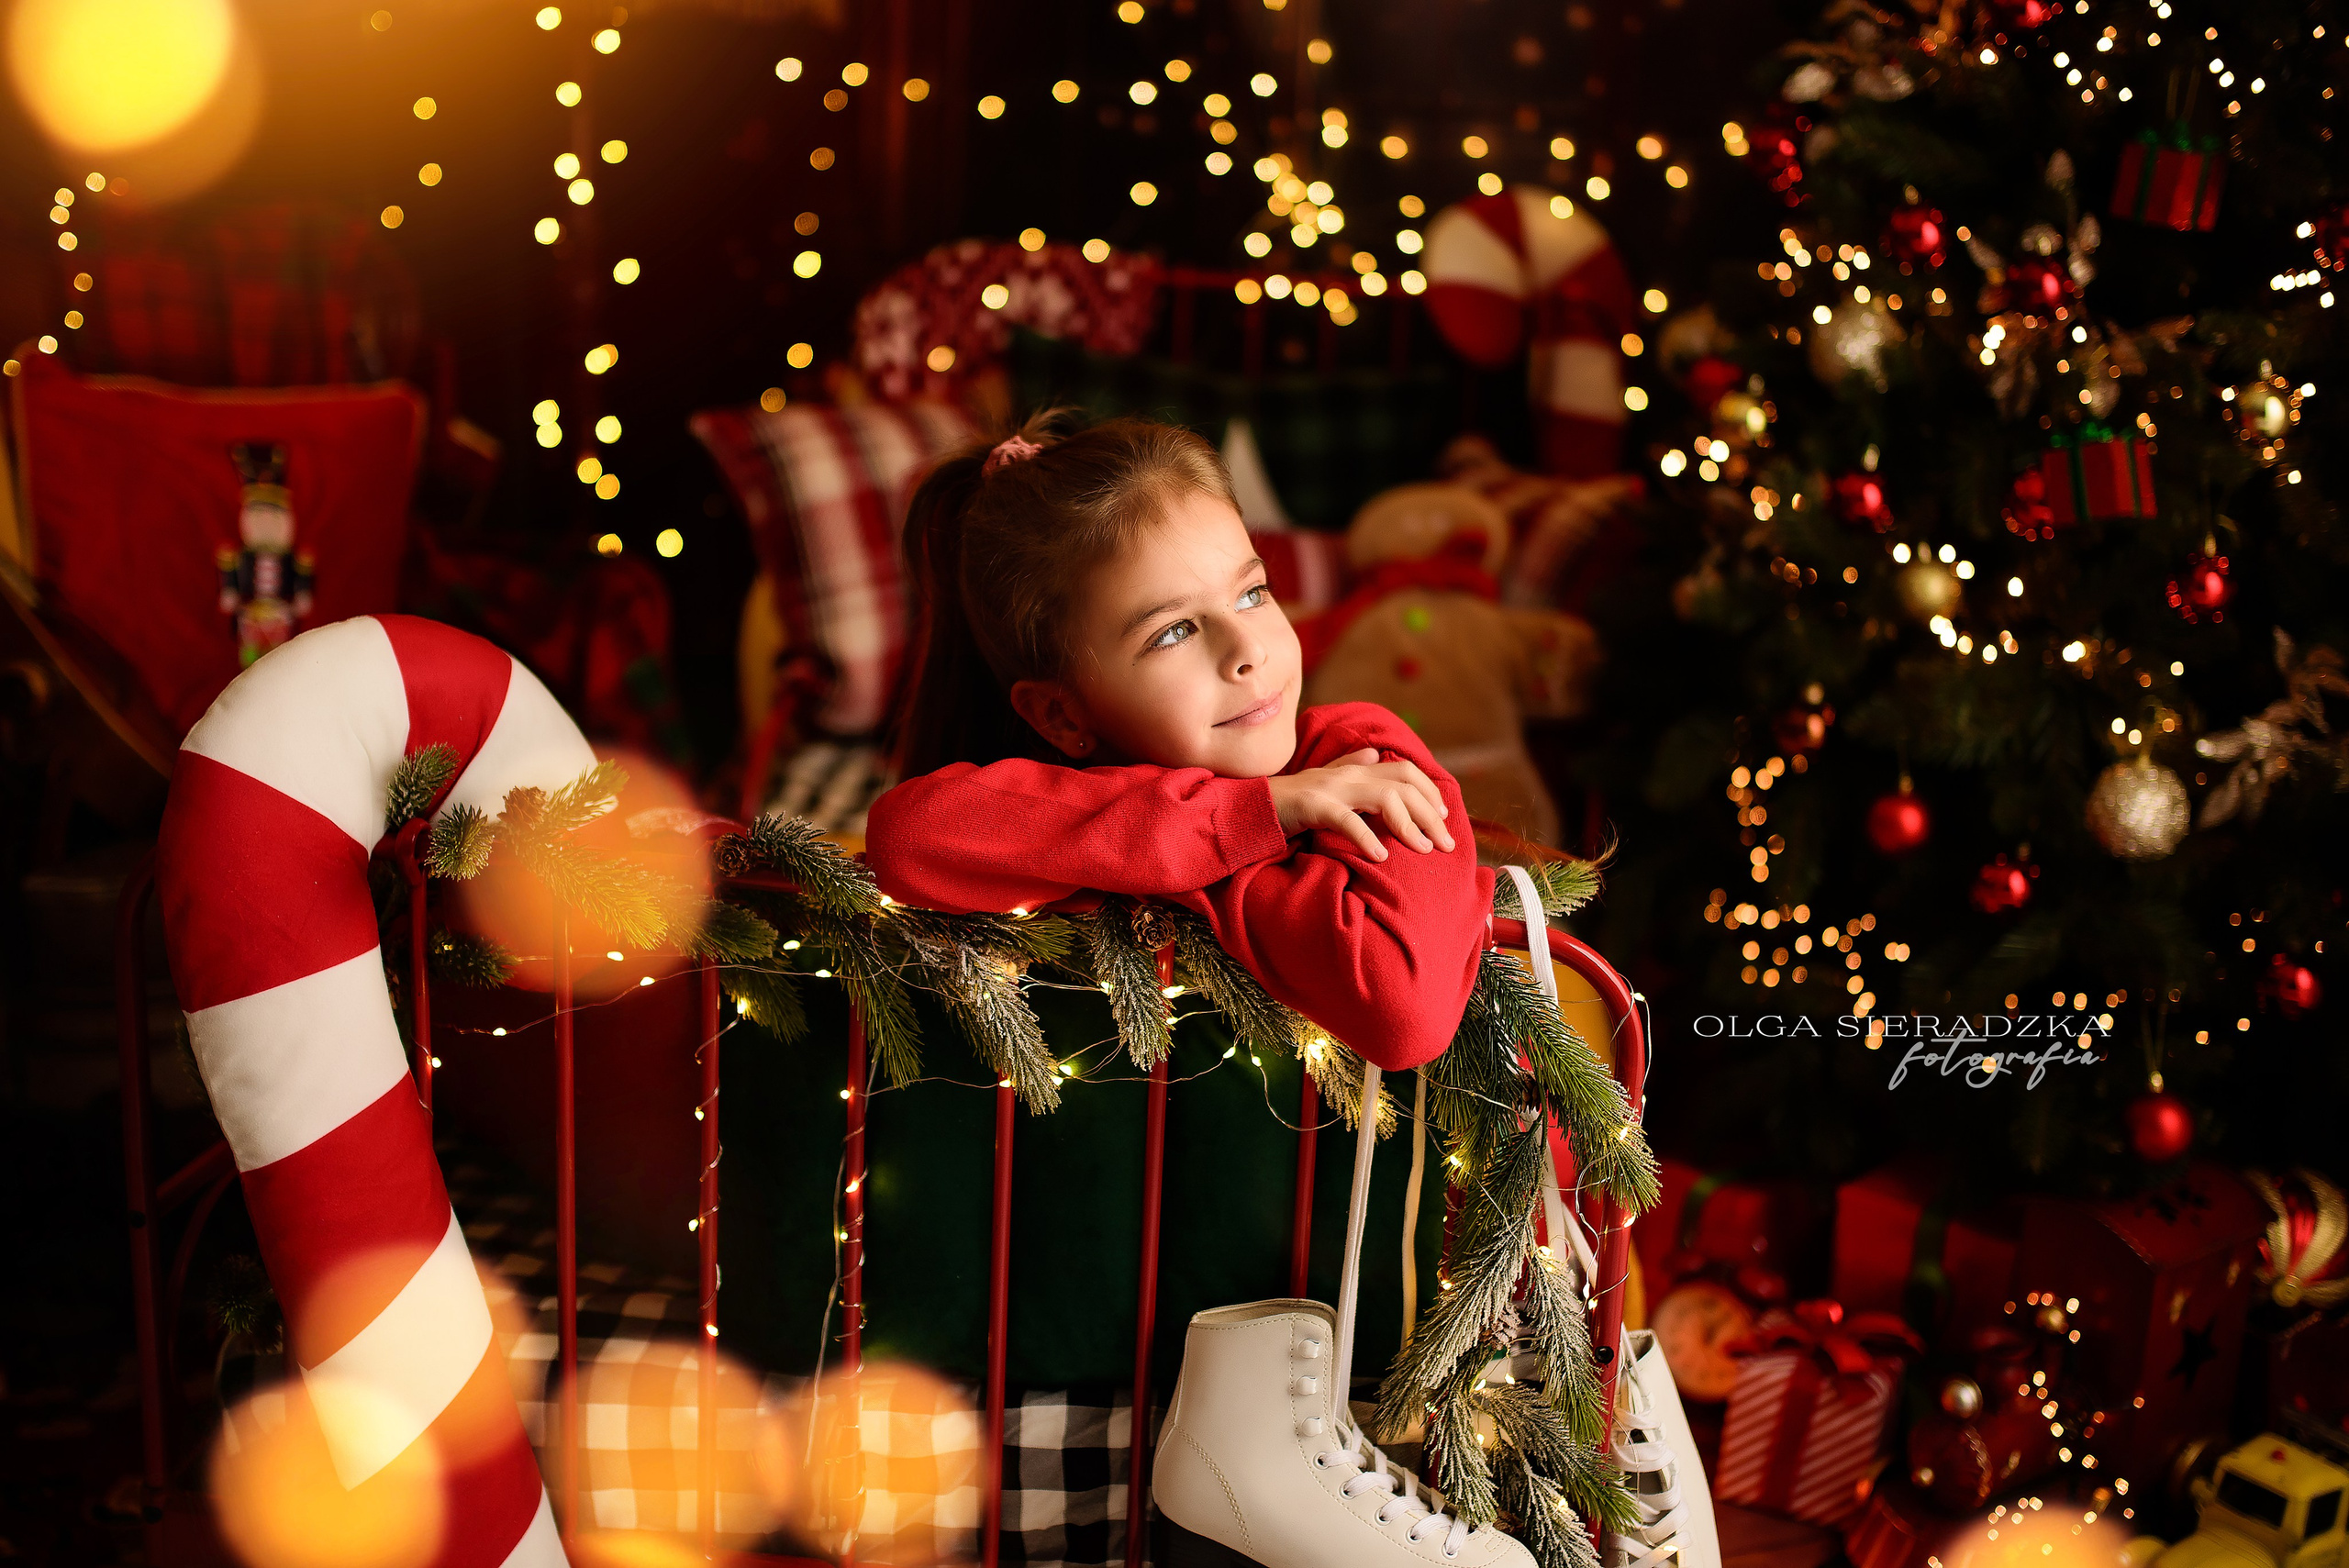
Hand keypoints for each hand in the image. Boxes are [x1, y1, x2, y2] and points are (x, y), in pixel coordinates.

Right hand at [1267, 748, 1455, 861]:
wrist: (1254, 805)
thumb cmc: (1294, 800)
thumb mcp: (1327, 781)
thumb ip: (1352, 766)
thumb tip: (1375, 753)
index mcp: (1356, 769)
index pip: (1405, 770)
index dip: (1430, 790)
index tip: (1444, 816)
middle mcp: (1349, 774)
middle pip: (1404, 785)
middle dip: (1431, 814)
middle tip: (1447, 844)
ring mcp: (1332, 788)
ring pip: (1385, 798)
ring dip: (1410, 825)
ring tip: (1424, 849)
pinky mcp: (1313, 806)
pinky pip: (1347, 820)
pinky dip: (1366, 837)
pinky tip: (1381, 856)